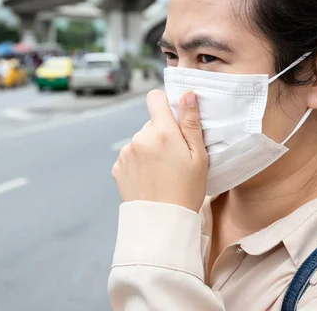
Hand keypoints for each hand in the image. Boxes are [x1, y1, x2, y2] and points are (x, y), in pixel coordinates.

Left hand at [112, 89, 207, 211]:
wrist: (162, 222)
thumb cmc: (186, 190)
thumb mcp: (198, 156)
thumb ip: (191, 122)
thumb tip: (187, 94)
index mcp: (161, 132)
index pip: (155, 98)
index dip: (165, 104)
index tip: (173, 118)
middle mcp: (139, 138)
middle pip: (151, 123)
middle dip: (162, 134)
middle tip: (174, 157)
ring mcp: (126, 153)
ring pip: (140, 141)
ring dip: (149, 149)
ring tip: (162, 172)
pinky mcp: (118, 167)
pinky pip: (130, 156)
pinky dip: (139, 163)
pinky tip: (150, 178)